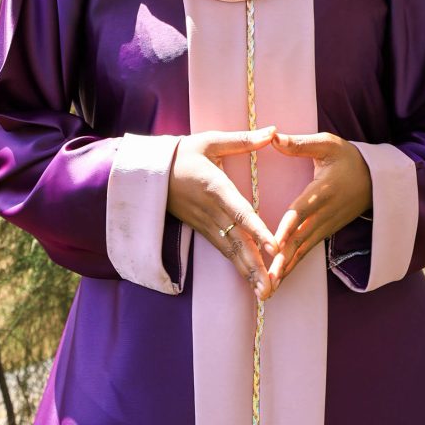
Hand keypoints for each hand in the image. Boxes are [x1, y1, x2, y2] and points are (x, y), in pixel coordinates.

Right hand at [167, 127, 278, 299]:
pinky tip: (251, 280)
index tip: (274, 246)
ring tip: (266, 293)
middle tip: (272, 287)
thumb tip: (273, 131)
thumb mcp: (211, 140)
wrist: (150, 171)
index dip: (257, 230)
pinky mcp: (202, 230)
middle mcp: (210, 211)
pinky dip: (237, 266)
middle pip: (236, 241)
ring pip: (230, 251)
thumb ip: (243, 140)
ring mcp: (205, 223)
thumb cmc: (185, 152)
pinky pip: (223, 250)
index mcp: (215, 187)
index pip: (239, 212)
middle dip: (254, 265)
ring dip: (247, 272)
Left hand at [268, 132, 371, 289]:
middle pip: (300, 239)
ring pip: (303, 250)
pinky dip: (292, 266)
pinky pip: (306, 251)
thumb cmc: (348, 158)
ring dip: (285, 269)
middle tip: (266, 279)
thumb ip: (299, 143)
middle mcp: (324, 213)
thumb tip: (273, 136)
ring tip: (267, 288)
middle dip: (283, 259)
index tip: (274, 242)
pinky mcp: (325, 232)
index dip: (288, 226)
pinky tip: (277, 280)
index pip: (302, 210)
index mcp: (322, 191)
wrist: (376, 179)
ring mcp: (325, 226)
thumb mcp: (327, 144)